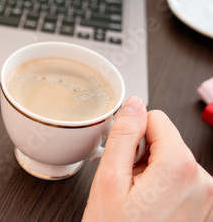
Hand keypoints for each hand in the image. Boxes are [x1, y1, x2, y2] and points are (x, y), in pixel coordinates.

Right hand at [83, 96, 212, 221]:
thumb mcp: (110, 179)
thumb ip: (124, 135)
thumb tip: (133, 104)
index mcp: (179, 167)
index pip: (155, 118)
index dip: (133, 135)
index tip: (124, 159)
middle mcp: (202, 180)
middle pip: (166, 139)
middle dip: (143, 155)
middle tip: (128, 185)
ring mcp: (207, 196)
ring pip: (172, 159)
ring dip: (153, 173)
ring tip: (139, 199)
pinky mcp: (205, 208)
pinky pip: (181, 180)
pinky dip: (164, 187)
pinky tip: (150, 207)